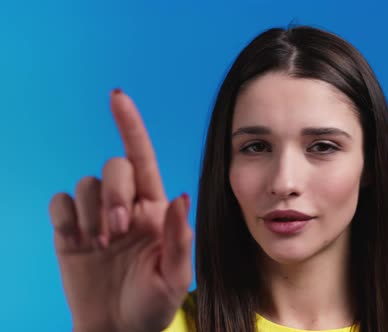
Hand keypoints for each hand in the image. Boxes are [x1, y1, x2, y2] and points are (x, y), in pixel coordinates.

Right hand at [49, 89, 192, 331]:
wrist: (117, 329)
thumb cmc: (151, 304)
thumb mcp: (174, 276)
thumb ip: (178, 237)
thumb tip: (180, 196)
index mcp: (155, 209)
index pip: (143, 158)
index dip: (130, 126)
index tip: (117, 97)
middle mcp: (126, 205)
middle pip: (114, 167)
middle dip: (114, 193)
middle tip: (118, 230)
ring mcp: (95, 217)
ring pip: (85, 183)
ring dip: (92, 211)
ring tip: (102, 244)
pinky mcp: (68, 231)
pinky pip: (60, 202)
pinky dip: (67, 216)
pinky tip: (79, 241)